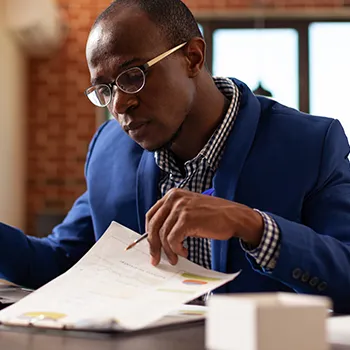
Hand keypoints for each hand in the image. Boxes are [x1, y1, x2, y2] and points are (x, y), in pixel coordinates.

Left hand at [146, 188, 263, 265]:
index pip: (151, 215)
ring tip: (175, 257)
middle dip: (153, 245)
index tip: (151, 246)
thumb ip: (172, 218)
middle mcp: (174, 198)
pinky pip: (173, 239)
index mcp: (172, 195)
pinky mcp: (187, 219)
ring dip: (168, 251)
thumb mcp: (188, 210)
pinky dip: (176, 250)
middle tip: (155, 258)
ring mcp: (180, 208)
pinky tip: (185, 252)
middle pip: (153, 225)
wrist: (233, 216)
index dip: (148, 233)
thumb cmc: (213, 216)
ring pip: (163, 235)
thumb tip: (156, 238)